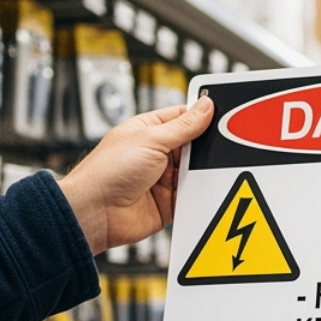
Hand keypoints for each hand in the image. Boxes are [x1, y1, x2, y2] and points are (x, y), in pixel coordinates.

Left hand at [58, 96, 214, 254]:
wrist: (96, 214)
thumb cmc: (107, 173)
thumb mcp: (151, 140)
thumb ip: (183, 126)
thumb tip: (205, 106)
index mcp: (148, 131)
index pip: (183, 117)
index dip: (202, 117)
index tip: (224, 117)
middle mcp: (156, 154)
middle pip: (193, 146)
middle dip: (205, 148)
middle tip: (224, 145)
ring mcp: (163, 179)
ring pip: (195, 172)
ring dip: (201, 172)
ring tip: (206, 170)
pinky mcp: (169, 203)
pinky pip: (193, 196)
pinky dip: (199, 194)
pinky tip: (202, 190)